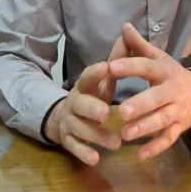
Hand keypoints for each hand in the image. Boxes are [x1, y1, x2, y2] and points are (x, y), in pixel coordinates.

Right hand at [43, 36, 127, 164]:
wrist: (63, 118)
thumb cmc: (92, 97)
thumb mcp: (104, 80)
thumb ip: (116, 59)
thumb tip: (127, 32)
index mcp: (85, 85)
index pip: (88, 76)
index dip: (97, 72)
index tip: (108, 68)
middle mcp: (74, 102)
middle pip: (80, 104)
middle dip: (92, 108)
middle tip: (106, 113)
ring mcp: (69, 122)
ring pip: (79, 128)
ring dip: (96, 136)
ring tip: (116, 143)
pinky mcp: (68, 140)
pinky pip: (74, 147)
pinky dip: (84, 153)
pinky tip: (96, 159)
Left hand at [108, 23, 190, 159]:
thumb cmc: (172, 74)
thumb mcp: (159, 57)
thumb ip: (139, 45)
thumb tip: (124, 26)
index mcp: (164, 71)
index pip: (146, 67)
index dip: (130, 66)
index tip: (110, 67)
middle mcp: (172, 91)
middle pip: (157, 99)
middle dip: (140, 105)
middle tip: (121, 111)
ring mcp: (177, 111)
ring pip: (162, 120)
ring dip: (145, 127)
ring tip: (126, 133)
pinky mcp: (179, 127)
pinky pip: (168, 139)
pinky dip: (156, 148)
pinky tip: (140, 155)